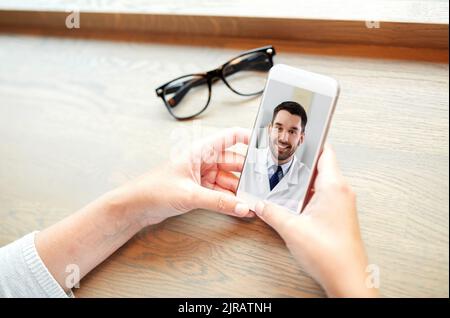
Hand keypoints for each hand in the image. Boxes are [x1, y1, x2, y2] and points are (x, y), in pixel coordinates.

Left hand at [118, 127, 253, 225]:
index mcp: (200, 150)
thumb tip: (242, 207)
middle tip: (264, 183)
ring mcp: (201, 176)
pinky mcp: (198, 190)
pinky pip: (220, 192)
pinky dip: (229, 200)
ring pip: (228, 179)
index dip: (249, 138)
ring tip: (254, 200)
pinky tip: (240, 207)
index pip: (230, 137)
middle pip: (233, 162)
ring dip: (239, 190)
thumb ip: (218, 202)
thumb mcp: (190, 194)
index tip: (266, 145)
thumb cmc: (154, 190)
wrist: (135, 206)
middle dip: (248, 173)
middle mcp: (203, 160)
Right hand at [254, 145, 377, 296]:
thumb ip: (271, 212)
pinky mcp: (339, 215)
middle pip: (321, 165)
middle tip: (283, 159)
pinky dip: (309, 194)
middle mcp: (342, 192)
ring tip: (285, 180)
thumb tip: (259, 203)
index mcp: (334, 187)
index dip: (311, 142)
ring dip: (304, 181)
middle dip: (301, 162)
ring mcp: (342, 204)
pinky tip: (294, 201)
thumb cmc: (330, 254)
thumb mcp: (291, 228)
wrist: (348, 279)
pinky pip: (324, 196)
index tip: (296, 136)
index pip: (325, 152)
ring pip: (322, 182)